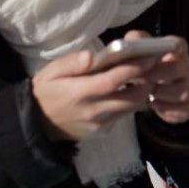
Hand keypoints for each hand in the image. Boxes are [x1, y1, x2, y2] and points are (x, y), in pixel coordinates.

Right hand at [32, 39, 157, 141]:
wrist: (36, 124)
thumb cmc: (45, 91)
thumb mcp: (51, 72)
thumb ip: (71, 63)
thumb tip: (90, 56)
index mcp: (81, 92)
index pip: (115, 80)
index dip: (135, 68)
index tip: (149, 57)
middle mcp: (94, 111)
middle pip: (132, 98)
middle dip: (147, 82)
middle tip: (152, 67)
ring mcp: (100, 124)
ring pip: (131, 108)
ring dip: (141, 93)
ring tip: (143, 77)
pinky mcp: (102, 132)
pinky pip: (122, 116)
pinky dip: (127, 104)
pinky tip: (125, 92)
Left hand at [127, 30, 188, 124]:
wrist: (155, 88)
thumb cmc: (147, 66)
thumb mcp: (140, 50)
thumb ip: (136, 42)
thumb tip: (132, 42)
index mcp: (176, 49)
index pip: (179, 44)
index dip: (170, 47)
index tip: (157, 54)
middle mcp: (187, 67)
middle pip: (177, 68)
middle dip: (155, 75)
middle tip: (139, 78)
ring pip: (182, 92)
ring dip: (160, 94)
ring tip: (147, 94)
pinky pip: (183, 110)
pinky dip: (166, 110)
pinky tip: (155, 104)